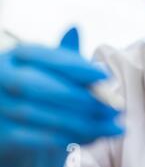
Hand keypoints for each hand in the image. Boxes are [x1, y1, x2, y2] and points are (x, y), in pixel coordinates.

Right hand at [0, 28, 123, 166]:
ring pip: (39, 114)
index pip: (44, 57)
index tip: (105, 76)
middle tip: (112, 106)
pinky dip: (69, 137)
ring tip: (113, 125)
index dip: (75, 67)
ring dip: (81, 121)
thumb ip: (68, 58)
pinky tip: (94, 136)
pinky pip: (37, 138)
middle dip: (78, 97)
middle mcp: (1, 77)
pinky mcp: (1, 136)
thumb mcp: (58, 73)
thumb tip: (75, 28)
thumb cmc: (46, 95)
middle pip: (36, 86)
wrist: (25, 134)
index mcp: (17, 56)